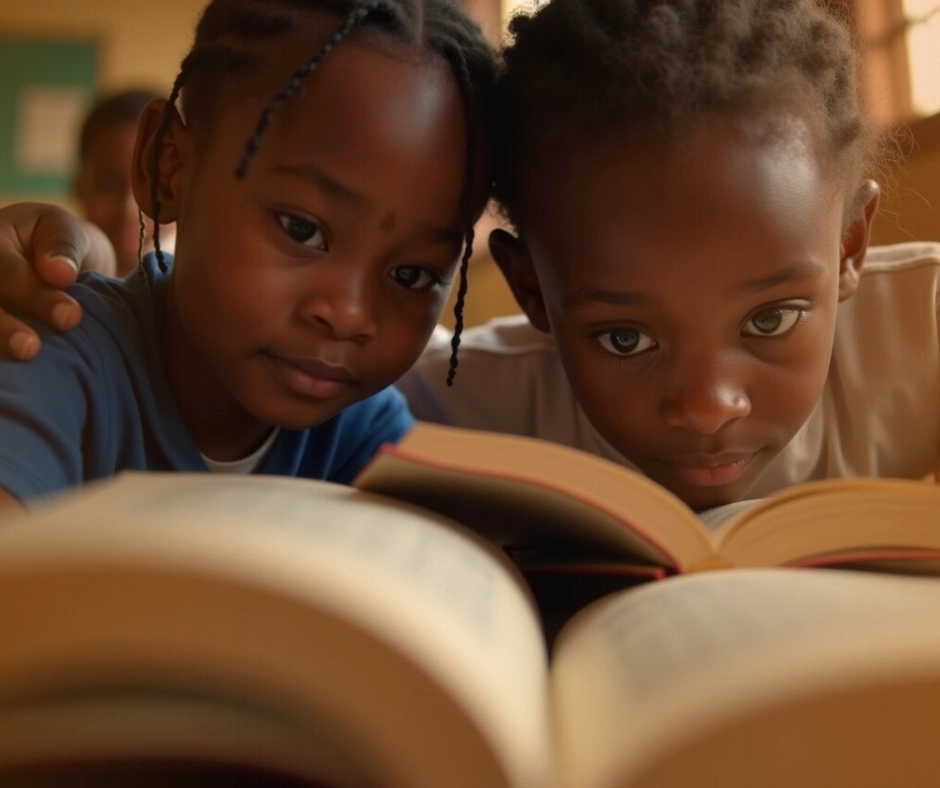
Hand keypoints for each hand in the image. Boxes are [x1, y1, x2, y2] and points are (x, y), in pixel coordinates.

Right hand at [0, 202, 116, 359]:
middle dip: (4, 328)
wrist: (53, 265)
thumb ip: (62, 245)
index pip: (7, 273)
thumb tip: (59, 273)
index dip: (36, 296)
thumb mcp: (63, 229)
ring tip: (21, 358)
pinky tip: (11, 377)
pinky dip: (1, 357)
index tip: (71, 316)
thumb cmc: (58, 243)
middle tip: (30, 348)